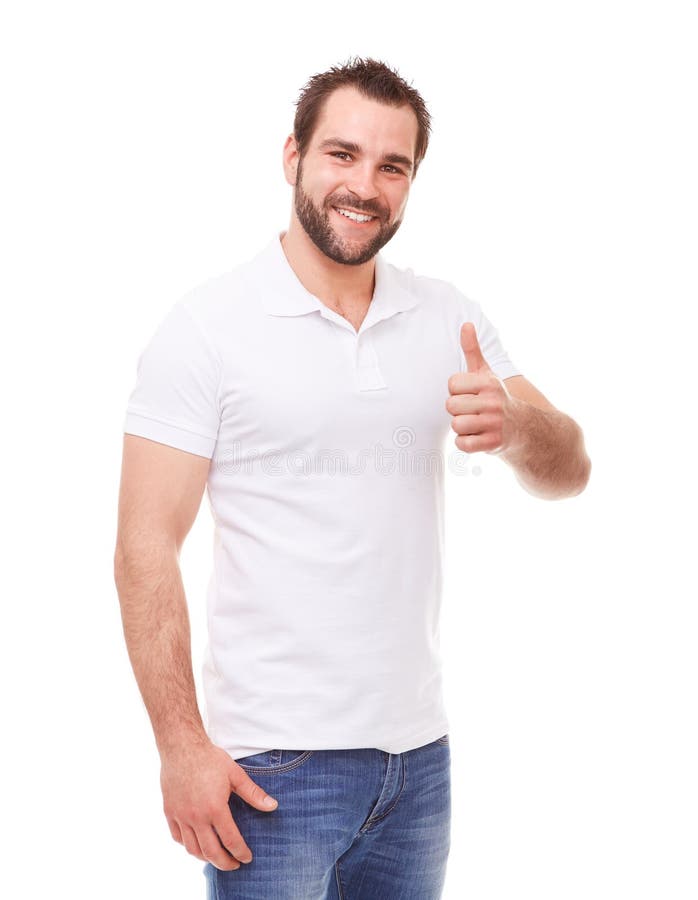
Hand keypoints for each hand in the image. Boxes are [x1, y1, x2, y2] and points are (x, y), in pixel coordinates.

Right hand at [160, 738, 278, 870]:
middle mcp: (196, 817)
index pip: (230, 840)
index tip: (247, 858)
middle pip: (211, 852)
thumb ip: (253, 794)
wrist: (182, 746)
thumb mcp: (235, 774)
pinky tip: (196, 844)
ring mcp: (180, 816)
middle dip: (224, 863)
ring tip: (216, 856)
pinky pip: (178, 838)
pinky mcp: (169, 812)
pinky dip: (188, 845)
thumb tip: (273, 806)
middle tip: (234, 865)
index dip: (240, 852)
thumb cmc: (210, 759)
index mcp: (215, 808)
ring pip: (192, 849)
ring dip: (206, 857)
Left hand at [446, 322, 518, 454]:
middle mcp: (494, 402)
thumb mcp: (486, 373)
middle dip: (458, 410)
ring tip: (476, 424)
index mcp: (489, 383)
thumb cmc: (496, 398)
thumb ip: (473, 350)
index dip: (457, 390)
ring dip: (462, 427)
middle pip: (450, 405)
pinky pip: (462, 444)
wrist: (524, 428)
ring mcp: (495, 423)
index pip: (452, 384)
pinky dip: (465, 443)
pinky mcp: (493, 443)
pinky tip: (477, 437)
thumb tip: (466, 324)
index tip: (470, 394)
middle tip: (474, 411)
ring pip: (456, 425)